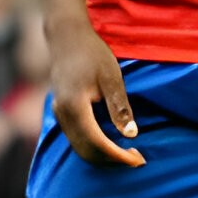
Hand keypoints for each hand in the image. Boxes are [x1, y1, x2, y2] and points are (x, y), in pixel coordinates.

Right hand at [46, 17, 142, 167]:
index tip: (137, 160)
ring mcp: (59, 115)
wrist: (66, 37)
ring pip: (79, 148)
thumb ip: (119, 107)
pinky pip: (76, 139)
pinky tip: (112, 144)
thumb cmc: (92, 53)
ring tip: (128, 155)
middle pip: (85, 151)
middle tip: (137, 160)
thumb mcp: (111, 77)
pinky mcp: (61, 112)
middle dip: (111, 161)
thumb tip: (131, 135)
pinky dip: (94, 147)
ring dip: (103, 156)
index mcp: (74, 107)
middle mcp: (62, 115)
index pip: (96, 143)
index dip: (117, 156)